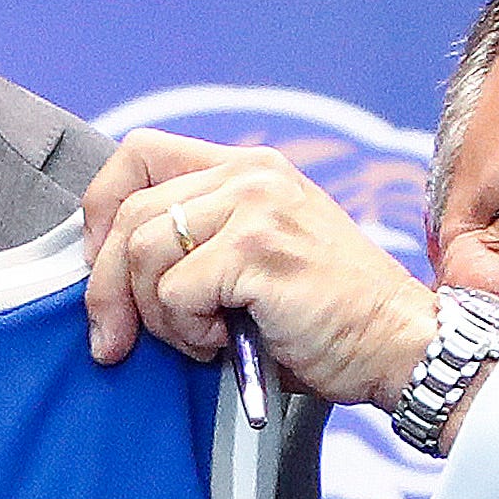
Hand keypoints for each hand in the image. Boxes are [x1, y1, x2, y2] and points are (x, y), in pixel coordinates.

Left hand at [81, 132, 437, 406]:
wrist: (399, 345)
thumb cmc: (326, 320)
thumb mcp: (253, 261)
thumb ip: (193, 246)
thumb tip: (106, 274)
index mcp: (247, 168)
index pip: (140, 152)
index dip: (101, 208)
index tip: (100, 266)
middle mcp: (250, 175)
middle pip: (129, 211)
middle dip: (107, 287)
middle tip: (113, 341)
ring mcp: (256, 208)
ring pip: (145, 253)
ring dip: (157, 316)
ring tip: (203, 339)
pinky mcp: (258, 251)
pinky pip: (175, 293)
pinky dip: (189, 332)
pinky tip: (227, 342)